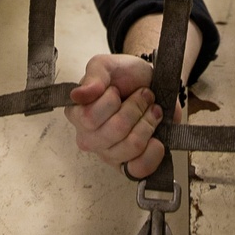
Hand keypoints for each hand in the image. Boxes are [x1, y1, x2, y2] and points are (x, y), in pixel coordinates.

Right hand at [65, 54, 178, 178]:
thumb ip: (94, 75)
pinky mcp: (129, 167)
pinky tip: (155, 137)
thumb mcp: (108, 65)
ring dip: (148, 122)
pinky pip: (140, 169)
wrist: (152, 84)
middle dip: (135, 108)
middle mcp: (89, 138)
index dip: (109, 101)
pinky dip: (153, 151)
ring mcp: (109, 155)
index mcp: (78, 114)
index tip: (117, 88)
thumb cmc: (126, 75)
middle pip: (114, 131)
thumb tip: (78, 95)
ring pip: (131, 146)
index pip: (89, 118)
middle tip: (142, 96)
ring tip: (151, 110)